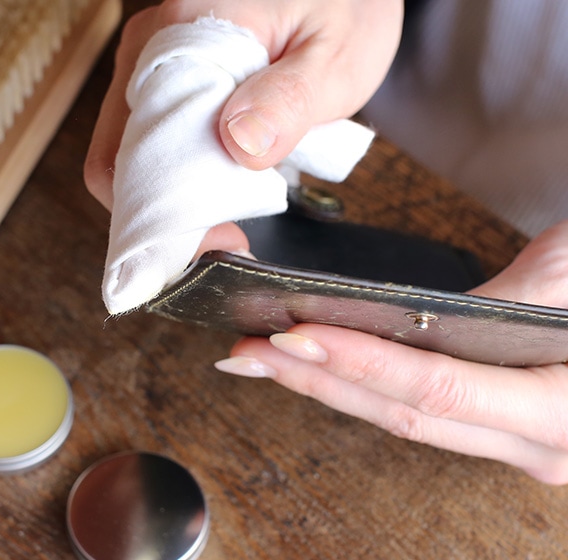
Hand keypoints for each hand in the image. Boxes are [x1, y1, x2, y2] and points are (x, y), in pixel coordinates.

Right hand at [84, 0, 402, 255]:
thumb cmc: (345, 7)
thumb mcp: (334, 57)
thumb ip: (288, 98)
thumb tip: (238, 144)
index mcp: (180, 36)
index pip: (133, 148)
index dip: (163, 212)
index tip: (218, 241)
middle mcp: (151, 50)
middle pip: (121, 158)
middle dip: (165, 215)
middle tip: (226, 241)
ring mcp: (156, 66)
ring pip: (135, 156)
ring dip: (175, 198)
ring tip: (229, 217)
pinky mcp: (171, 80)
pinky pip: (156, 142)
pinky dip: (183, 176)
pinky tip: (223, 186)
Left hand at [215, 220, 567, 484]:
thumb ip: (505, 299)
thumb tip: (418, 313)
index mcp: (559, 410)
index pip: (439, 389)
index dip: (363, 363)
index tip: (298, 333)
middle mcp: (533, 444)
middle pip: (402, 414)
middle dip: (317, 381)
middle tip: (250, 352)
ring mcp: (511, 444)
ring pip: (400, 421)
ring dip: (326, 388)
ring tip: (263, 361)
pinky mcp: (494, 430)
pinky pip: (415, 413)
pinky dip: (361, 388)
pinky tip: (318, 371)